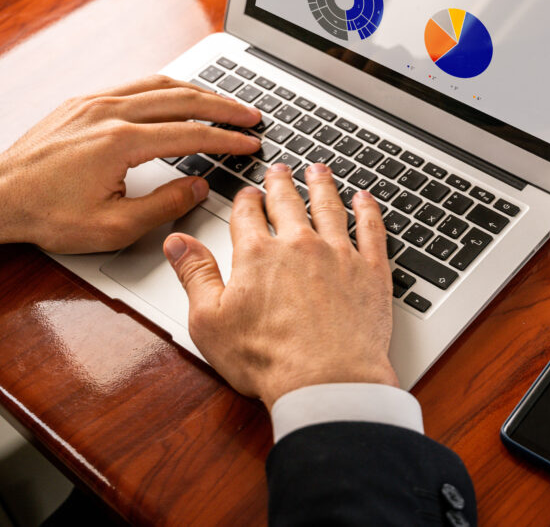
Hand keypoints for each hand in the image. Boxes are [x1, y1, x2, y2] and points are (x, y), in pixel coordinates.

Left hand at [0, 75, 260, 252]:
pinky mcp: (84, 102)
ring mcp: (95, 102)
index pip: (190, 134)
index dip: (226, 140)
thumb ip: (164, 206)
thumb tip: (198, 187)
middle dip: (224, 106)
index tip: (250, 143)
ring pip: (160, 85)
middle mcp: (109, 112)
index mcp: (119, 142)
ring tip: (226, 103)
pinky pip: (137, 85)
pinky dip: (169, 89)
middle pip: (183, 99)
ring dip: (200, 91)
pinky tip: (181, 96)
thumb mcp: (113, 227)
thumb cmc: (46, 214)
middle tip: (252, 116)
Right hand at [164, 162, 397, 409]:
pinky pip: (371, 229)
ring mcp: (338, 254)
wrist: (327, 380)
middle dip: (281, 183)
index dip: (245, 200)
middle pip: (288, 202)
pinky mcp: (370, 271)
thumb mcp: (210, 322)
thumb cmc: (268, 360)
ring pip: (329, 207)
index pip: (247, 214)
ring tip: (319, 171)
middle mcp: (299, 245)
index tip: (247, 193)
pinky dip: (368, 210)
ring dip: (322, 185)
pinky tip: (366, 199)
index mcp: (258, 255)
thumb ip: (195, 275)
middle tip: (281, 169)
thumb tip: (177, 243)